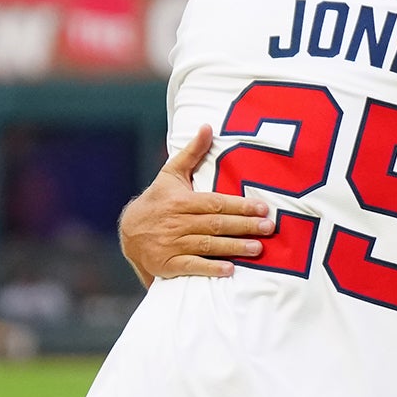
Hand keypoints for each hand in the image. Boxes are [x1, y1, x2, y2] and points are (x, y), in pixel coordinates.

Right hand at [119, 124, 274, 286]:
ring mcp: (172, 244)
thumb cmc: (157, 200)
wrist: (128, 232)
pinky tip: (230, 270)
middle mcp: (177, 222)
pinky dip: (210, 269)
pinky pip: (191, 267)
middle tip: (269, 227)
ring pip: (207, 245)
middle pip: (215, 224)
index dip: (240, 206)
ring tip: (258, 248)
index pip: (215, 203)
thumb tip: (208, 127)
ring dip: (234, 247)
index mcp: (181, 201)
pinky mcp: (168, 264)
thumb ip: (192, 153)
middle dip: (244, 226)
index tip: (263, 208)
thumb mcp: (171, 174)